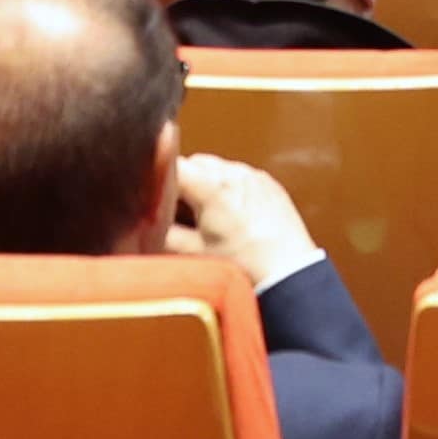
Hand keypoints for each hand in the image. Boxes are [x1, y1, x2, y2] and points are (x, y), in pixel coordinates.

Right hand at [165, 151, 323, 292]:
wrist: (287, 273)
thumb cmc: (245, 266)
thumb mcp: (194, 254)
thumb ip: (166, 233)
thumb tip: (149, 224)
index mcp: (213, 186)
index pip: (174, 166)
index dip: (159, 181)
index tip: (154, 196)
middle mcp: (235, 174)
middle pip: (195, 165)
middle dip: (184, 185)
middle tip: (181, 214)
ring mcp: (254, 177)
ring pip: (218, 169)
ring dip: (208, 186)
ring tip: (211, 219)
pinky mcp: (268, 184)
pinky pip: (241, 178)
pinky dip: (231, 191)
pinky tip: (233, 218)